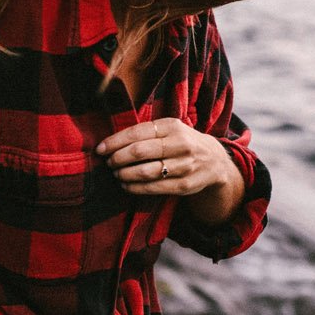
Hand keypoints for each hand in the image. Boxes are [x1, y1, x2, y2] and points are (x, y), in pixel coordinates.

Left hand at [96, 117, 237, 200]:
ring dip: (124, 174)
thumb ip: (145, 132)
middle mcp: (181, 144)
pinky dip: (135, 187)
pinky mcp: (185, 185)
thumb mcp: (169, 130)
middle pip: (139, 152)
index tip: (100, 149)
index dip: (114, 142)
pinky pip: (153, 188)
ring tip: (116, 173)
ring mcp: (185, 166)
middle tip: (109, 162)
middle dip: (118, 158)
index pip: (136, 133)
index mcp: (172, 126)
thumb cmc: (181, 143)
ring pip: (145, 172)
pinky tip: (126, 185)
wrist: (214, 161)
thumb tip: (109, 142)